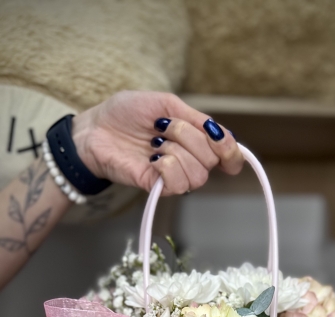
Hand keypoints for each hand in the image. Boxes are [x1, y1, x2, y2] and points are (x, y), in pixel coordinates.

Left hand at [71, 91, 243, 195]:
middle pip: (212, 159)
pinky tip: (153, 159)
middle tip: (164, 127)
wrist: (95, 128)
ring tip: (155, 143)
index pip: (226, 152)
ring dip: (177, 152)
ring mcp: (173, 175)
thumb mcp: (165, 104)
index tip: (226, 147)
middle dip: (190, 137)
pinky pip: (178, 184)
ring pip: (198, 174)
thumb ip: (196, 118)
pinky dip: (168, 167)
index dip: (232, 152)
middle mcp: (188, 159)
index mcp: (194, 139)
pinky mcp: (158, 187)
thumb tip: (224, 135)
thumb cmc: (125, 113)